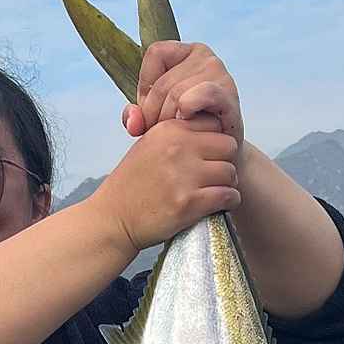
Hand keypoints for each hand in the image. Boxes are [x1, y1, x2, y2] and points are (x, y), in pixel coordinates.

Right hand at [92, 119, 239, 253]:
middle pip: (228, 147)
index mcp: (168, 130)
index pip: (213, 124)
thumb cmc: (131, 185)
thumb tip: (209, 127)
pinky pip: (228, 195)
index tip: (208, 157)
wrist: (113, 219)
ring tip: (215, 192)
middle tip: (214, 177)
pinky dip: (229, 201)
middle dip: (224, 161)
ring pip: (230, 172)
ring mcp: (184, 176)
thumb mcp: (147, 146)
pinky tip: (220, 204)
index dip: (214, 141)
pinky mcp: (189, 203)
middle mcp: (177, 149)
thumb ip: (175, 135)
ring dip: (227, 184)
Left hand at [122, 41, 243, 150]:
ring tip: (173, 135)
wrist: (217, 156)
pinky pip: (203, 94)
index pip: (156, 53)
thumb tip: (133, 123)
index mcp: (187, 53)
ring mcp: (220, 74)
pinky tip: (188, 125)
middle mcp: (206, 57)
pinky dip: (189, 110)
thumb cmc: (187, 131)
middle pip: (163, 83)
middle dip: (153, 114)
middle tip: (159, 135)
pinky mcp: (229, 97)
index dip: (146, 85)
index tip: (151, 111)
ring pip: (176, 94)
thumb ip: (137, 116)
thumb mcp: (156, 118)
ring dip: (168, 121)